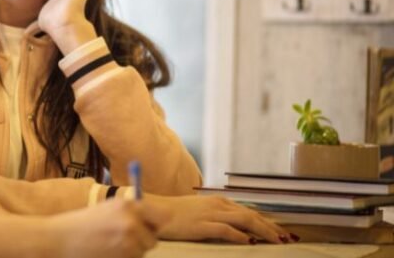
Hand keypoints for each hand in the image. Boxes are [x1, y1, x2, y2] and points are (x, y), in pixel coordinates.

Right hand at [48, 198, 170, 257]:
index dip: (156, 223)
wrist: (58, 239)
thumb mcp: (107, 208)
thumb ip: (130, 212)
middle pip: (153, 239)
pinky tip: (104, 254)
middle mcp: (132, 222)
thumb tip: (157, 220)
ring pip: (141, 253)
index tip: (151, 227)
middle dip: (141, 241)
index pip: (163, 216)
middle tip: (121, 240)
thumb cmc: (80, 223)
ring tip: (107, 246)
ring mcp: (128, 243)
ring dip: (130, 252)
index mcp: (128, 204)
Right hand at [143, 194, 289, 243]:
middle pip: (251, 215)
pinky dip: (240, 236)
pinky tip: (250, 243)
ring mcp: (210, 214)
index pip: (249, 211)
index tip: (281, 232)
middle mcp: (218, 205)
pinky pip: (226, 230)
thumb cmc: (176, 214)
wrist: (156, 211)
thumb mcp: (200, 212)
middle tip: (287, 238)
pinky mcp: (202, 225)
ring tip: (277, 241)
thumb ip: (218, 216)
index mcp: (218, 201)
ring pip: (244, 220)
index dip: (267, 221)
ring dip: (263, 231)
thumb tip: (237, 228)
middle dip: (271, 227)